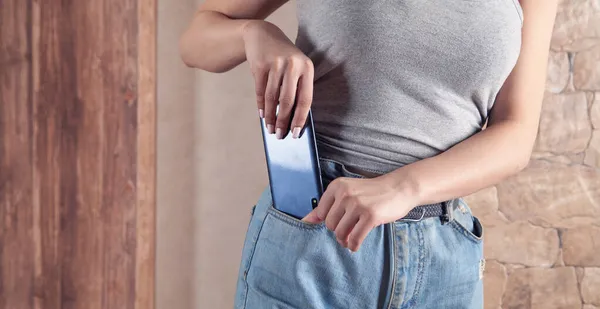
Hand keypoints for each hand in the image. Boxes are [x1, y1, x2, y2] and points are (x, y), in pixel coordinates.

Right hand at [242, 20, 313, 138]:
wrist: (263, 35)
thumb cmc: (284, 58)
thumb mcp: (296, 68)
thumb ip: (297, 89)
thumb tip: (293, 120)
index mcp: (307, 68)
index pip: (305, 99)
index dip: (300, 118)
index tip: (296, 134)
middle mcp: (292, 65)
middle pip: (288, 101)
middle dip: (283, 121)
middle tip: (279, 135)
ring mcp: (275, 64)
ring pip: (272, 98)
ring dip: (270, 117)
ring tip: (269, 128)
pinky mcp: (260, 65)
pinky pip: (260, 91)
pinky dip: (261, 105)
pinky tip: (262, 114)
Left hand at [301, 176, 417, 251]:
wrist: (399, 188)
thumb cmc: (372, 193)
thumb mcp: (348, 193)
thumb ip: (327, 206)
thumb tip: (305, 221)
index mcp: (337, 186)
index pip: (320, 213)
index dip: (329, 222)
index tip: (339, 223)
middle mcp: (345, 194)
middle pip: (330, 224)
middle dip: (337, 232)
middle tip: (347, 232)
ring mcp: (358, 204)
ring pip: (341, 233)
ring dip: (345, 241)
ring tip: (350, 239)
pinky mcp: (370, 216)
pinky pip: (355, 238)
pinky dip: (354, 245)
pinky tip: (356, 245)